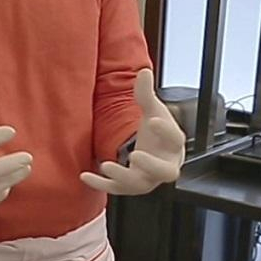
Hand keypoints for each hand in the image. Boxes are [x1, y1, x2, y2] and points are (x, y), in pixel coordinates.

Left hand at [81, 69, 185, 195]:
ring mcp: (149, 178)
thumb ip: (146, 93)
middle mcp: (165, 164)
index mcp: (173, 144)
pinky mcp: (131, 186)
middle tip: (136, 155)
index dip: (166, 131)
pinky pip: (117, 189)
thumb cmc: (157, 130)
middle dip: (152, 165)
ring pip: (140, 184)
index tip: (153, 120)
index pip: (175, 139)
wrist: (154, 149)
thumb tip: (144, 71)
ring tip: (105, 165)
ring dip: (123, 177)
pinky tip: (85, 176)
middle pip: (166, 172)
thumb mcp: (151, 109)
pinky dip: (101, 184)